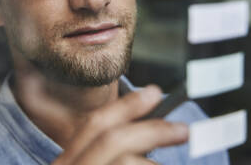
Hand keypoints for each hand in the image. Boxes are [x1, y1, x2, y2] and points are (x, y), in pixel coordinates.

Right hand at [51, 85, 187, 164]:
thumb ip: (95, 151)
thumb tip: (140, 132)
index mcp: (67, 161)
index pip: (94, 124)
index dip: (127, 105)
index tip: (154, 92)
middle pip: (111, 139)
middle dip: (151, 130)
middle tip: (183, 129)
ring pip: (125, 161)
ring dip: (152, 162)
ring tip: (161, 164)